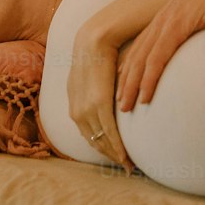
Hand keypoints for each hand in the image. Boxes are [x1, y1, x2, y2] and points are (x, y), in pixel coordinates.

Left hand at [67, 31, 133, 173]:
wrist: (94, 37)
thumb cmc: (99, 51)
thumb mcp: (92, 74)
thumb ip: (97, 88)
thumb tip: (111, 96)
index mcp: (75, 103)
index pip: (87, 132)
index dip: (101, 146)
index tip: (115, 156)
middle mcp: (76, 110)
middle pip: (93, 141)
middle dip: (109, 155)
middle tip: (125, 168)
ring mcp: (86, 109)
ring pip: (101, 140)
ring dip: (115, 155)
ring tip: (129, 166)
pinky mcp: (99, 104)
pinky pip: (109, 132)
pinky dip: (118, 147)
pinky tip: (127, 156)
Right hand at [116, 0, 204, 111]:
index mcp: (174, 25)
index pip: (157, 58)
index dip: (149, 80)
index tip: (144, 101)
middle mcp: (161, 25)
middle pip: (140, 59)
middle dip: (131, 85)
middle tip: (124, 108)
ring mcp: (158, 23)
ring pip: (136, 53)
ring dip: (126, 76)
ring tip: (120, 98)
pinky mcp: (159, 21)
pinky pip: (138, 44)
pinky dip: (129, 61)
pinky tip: (124, 73)